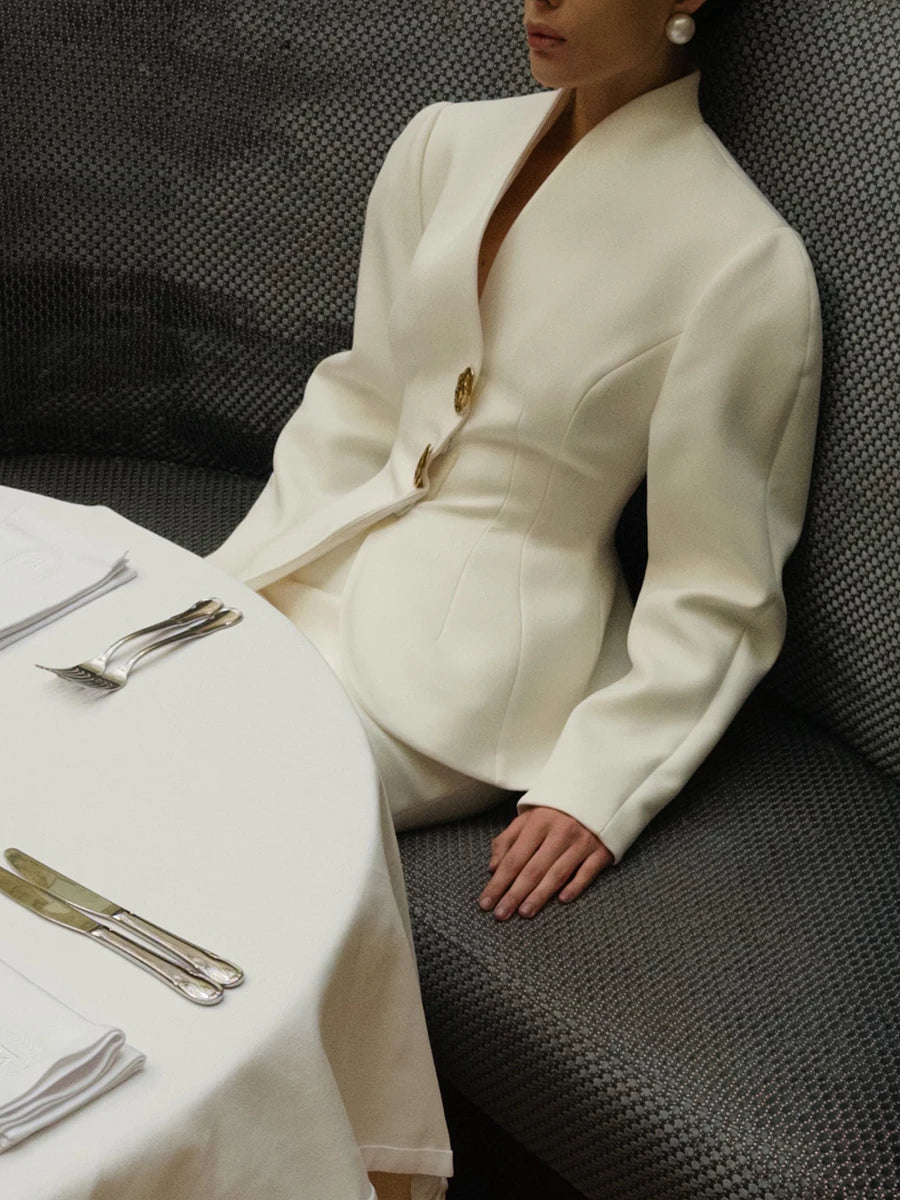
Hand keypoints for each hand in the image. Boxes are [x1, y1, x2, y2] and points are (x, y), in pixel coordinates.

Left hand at [478, 806, 612, 920]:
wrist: (597, 794)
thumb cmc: (555, 811)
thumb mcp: (528, 817)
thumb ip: (508, 840)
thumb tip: (493, 868)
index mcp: (538, 823)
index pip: (513, 858)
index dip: (499, 882)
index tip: (486, 902)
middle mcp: (559, 832)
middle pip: (533, 869)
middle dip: (514, 894)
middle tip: (501, 914)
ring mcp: (581, 842)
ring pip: (558, 873)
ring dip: (540, 895)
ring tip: (524, 912)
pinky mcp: (601, 850)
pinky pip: (587, 871)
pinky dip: (576, 885)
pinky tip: (562, 900)